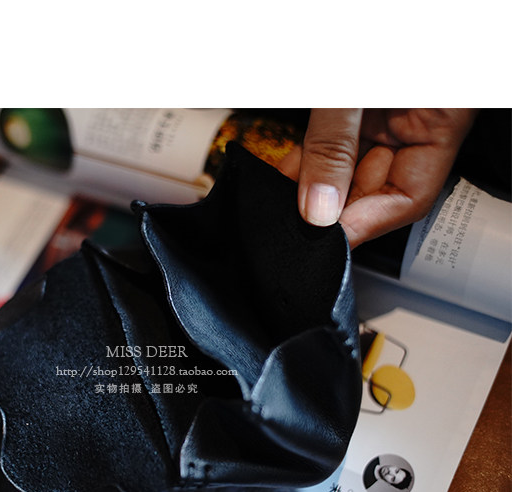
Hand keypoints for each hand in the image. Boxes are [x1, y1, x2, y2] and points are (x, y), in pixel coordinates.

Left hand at [277, 109, 477, 246]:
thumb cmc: (375, 13)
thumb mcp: (352, 92)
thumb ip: (333, 145)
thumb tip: (319, 210)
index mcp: (442, 118)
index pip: (408, 198)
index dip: (363, 224)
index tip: (326, 239)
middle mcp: (413, 121)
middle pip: (372, 187)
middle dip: (329, 206)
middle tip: (293, 220)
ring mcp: (382, 113)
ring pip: (346, 167)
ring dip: (311, 186)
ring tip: (281, 200)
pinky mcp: (353, 104)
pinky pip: (330, 142)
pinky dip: (306, 160)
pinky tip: (284, 175)